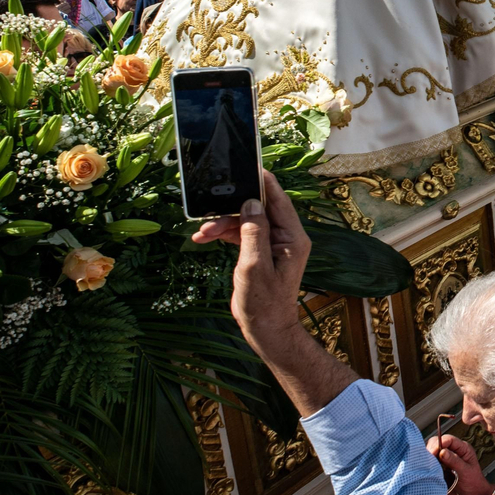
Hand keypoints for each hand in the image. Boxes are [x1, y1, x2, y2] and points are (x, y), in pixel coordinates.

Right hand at [190, 171, 310, 349]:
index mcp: (292, 238)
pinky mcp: (258, 253)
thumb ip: (253, 232)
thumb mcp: (254, 265)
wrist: (264, 329)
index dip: (264, 182)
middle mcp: (285, 238)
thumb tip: (251, 203)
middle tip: (209, 213)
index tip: (249, 166)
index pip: (278, 201)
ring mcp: (272, 245)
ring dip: (223, 224)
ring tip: (202, 233)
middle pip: (258, 209)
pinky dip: (223, 234)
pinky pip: (241, 234)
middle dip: (231, 209)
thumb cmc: (263, 303)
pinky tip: (204, 238)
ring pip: (245, 221)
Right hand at [426, 431, 492, 494]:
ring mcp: (445, 460)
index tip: (432, 453)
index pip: (448, 439)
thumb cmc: (474, 484)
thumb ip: (454, 461)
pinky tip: (425, 470)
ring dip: (427, 457)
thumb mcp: (466, 472)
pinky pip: (430, 463)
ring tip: (425, 465)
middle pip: (437, 443)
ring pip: (431, 452)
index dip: (439, 443)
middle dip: (431, 449)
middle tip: (427, 460)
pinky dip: (426, 465)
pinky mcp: (439, 469)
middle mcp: (453, 452)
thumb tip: (442, 451)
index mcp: (462, 449)